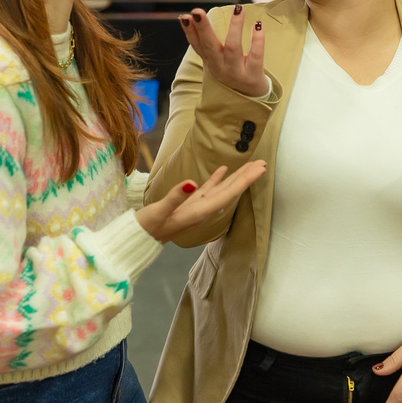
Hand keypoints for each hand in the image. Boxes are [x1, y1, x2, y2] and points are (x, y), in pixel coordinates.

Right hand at [135, 162, 265, 242]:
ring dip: (236, 177)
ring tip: (251, 164)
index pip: (228, 194)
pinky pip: (208, 189)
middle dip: (246, 177)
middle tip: (263, 162)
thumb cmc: (147, 227)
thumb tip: (193, 182)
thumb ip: (176, 197)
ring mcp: (197, 207)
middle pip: (230, 191)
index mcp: (200, 212)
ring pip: (222, 189)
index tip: (260, 170)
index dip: (245, 181)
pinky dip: (217, 179)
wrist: (138, 239)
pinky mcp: (189, 204)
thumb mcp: (159, 211)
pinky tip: (223, 170)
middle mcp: (203, 210)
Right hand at [179, 6, 267, 97]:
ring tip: (238, 9)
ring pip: (233, 48)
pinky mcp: (253, 75)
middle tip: (197, 11)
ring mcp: (236, 73)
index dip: (189, 32)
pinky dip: (257, 40)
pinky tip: (258, 25)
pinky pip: (256, 56)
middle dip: (203, 28)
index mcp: (210, 61)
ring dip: (235, 27)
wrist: (251, 97)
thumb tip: (188, 17)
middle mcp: (220, 67)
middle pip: (210, 46)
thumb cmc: (231, 71)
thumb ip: (205, 40)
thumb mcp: (215, 59)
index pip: (197, 45)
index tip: (184, 17)